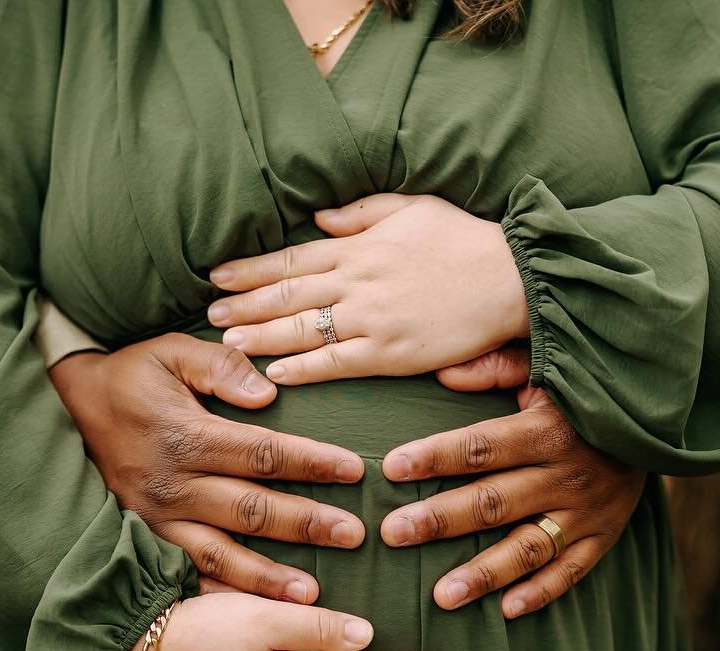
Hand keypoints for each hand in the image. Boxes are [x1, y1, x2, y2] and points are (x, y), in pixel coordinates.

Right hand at [49, 334, 366, 603]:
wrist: (60, 408)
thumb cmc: (126, 378)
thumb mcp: (168, 353)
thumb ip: (219, 367)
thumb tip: (267, 393)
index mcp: (186, 436)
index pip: (261, 452)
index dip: (309, 463)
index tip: (354, 470)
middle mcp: (172, 484)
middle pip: (251, 509)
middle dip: (305, 524)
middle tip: (354, 535)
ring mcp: (155, 518)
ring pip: (220, 553)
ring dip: (267, 577)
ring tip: (311, 595)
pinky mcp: (142, 539)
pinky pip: (185, 574)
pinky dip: (219, 596)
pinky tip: (251, 615)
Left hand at [206, 193, 528, 384]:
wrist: (510, 278)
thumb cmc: (465, 240)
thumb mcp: (413, 208)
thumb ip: (362, 212)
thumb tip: (318, 220)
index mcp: (360, 246)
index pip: (293, 257)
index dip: (252, 268)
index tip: (218, 275)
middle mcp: (357, 281)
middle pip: (288, 293)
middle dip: (245, 304)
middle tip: (210, 313)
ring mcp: (371, 318)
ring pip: (302, 329)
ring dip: (261, 336)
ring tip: (228, 342)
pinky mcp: (390, 352)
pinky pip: (336, 362)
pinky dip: (303, 368)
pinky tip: (274, 373)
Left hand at [382, 345, 647, 618]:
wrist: (656, 420)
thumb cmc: (584, 392)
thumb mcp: (547, 368)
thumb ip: (497, 368)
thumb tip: (444, 373)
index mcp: (546, 429)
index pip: (481, 446)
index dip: (436, 457)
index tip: (391, 468)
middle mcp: (566, 475)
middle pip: (494, 502)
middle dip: (440, 519)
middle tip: (393, 534)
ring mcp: (587, 511)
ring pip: (529, 548)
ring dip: (484, 573)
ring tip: (440, 596)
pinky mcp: (604, 536)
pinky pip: (572, 572)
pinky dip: (541, 593)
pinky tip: (505, 611)